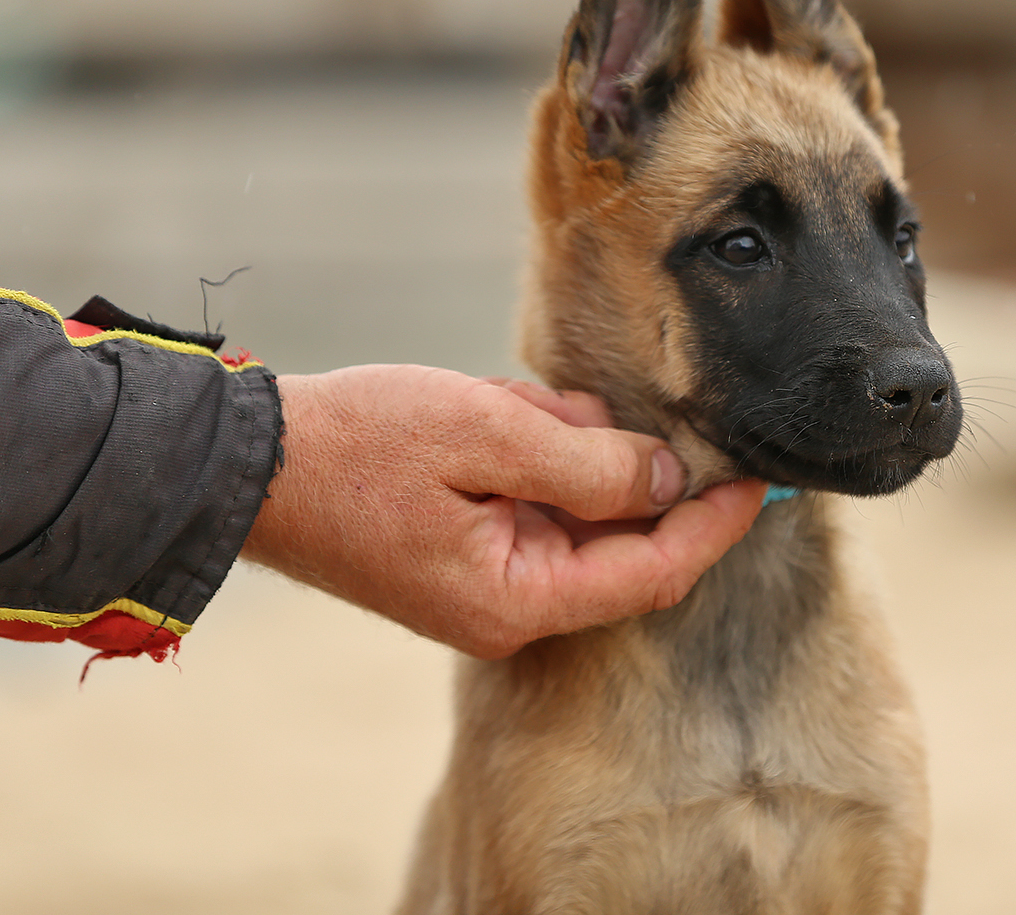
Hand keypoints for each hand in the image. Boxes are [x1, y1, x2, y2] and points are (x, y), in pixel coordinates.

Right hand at [241, 364, 764, 657]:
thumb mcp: (488, 434)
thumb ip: (590, 461)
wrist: (252, 461)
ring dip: (568, 447)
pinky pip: (537, 497)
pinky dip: (534, 447)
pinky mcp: (471, 548)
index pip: (655, 571)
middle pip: (620, 539)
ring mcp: (489, 580)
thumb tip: (670, 478)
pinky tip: (498, 414)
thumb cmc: (361, 445)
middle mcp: (511, 606)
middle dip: (621, 466)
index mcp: (518, 598)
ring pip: (581, 507)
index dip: (716, 524)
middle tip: (583, 408)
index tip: (762, 476)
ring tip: (508, 408)